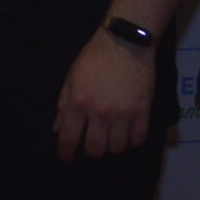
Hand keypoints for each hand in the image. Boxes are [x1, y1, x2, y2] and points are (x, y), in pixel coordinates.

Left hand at [54, 27, 154, 161]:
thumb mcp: (71, 78)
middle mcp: (99, 113)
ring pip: (116, 148)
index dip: (66, 153)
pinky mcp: (142, 112)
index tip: (67, 157)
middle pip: (95, 149)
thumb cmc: (94, 58)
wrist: (125, 42)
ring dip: (112, 146)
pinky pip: (138, 140)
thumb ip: (63, 105)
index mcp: (78, 103)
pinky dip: (132, 141)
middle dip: (91, 151)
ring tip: (112, 137)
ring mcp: (122, 114)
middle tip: (93, 143)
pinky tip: (129, 134)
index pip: (68, 138)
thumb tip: (57, 129)